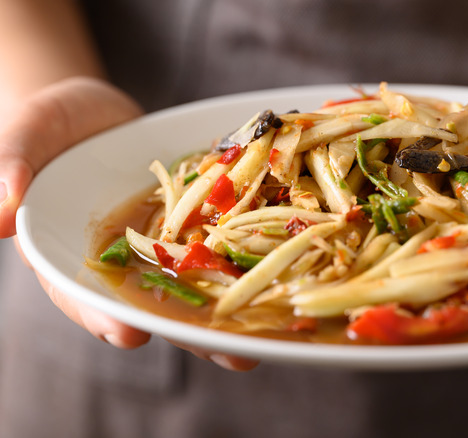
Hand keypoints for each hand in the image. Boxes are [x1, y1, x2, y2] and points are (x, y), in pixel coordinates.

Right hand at [0, 77, 257, 370]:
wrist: (97, 115)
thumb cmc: (53, 127)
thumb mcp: (27, 137)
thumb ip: (11, 165)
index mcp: (72, 256)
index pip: (80, 292)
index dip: (102, 314)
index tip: (127, 333)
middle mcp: (126, 265)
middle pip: (156, 303)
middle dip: (192, 331)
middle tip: (231, 355)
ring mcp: (166, 250)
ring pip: (197, 286)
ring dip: (230, 312)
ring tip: (266, 340)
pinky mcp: (201, 230)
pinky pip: (226, 245)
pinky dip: (252, 260)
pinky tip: (287, 276)